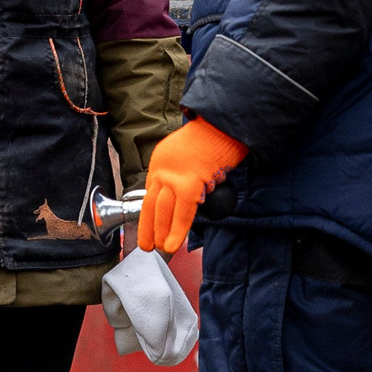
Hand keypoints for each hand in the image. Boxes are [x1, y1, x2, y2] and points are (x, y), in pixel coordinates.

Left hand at [137, 117, 248, 254]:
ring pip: (163, 211)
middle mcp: (163, 168)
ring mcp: (175, 176)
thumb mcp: (187, 152)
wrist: (224, 124)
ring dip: (160, 232)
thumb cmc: (214, 137)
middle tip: (148, 244)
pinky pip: (183, 213)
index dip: (149, 214)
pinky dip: (178, 230)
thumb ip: (182, 172)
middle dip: (149, 227)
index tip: (147, 227)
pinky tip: (173, 244)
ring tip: (160, 248)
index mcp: (161, 160)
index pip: (150, 192)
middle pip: (151, 204)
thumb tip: (186, 195)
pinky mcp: (191, 184)